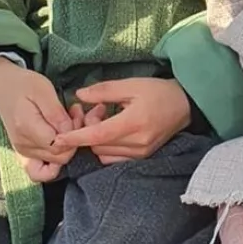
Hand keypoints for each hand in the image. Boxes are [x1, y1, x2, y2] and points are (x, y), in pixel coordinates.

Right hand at [0, 57, 74, 182]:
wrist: (2, 87)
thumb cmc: (24, 85)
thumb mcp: (43, 90)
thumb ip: (56, 114)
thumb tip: (70, 133)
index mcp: (26, 128)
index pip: (59, 145)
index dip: (74, 132)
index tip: (76, 113)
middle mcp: (24, 145)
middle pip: (60, 156)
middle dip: (74, 138)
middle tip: (75, 115)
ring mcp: (23, 152)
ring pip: (56, 162)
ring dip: (68, 145)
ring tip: (68, 124)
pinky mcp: (24, 155)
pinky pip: (42, 171)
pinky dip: (55, 162)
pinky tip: (60, 143)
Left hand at [54, 78, 191, 163]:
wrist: (184, 105)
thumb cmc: (158, 92)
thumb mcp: (132, 85)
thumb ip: (104, 91)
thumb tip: (80, 95)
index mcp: (134, 123)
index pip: (98, 135)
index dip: (76, 138)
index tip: (58, 139)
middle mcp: (138, 143)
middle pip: (98, 145)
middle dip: (89, 130)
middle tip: (98, 110)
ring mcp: (141, 153)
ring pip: (103, 154)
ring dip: (97, 140)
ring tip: (107, 118)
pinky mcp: (142, 157)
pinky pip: (113, 158)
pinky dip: (106, 147)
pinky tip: (113, 131)